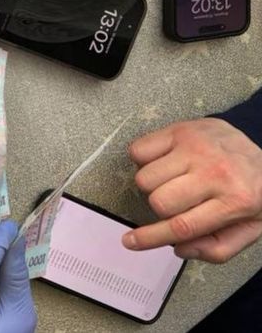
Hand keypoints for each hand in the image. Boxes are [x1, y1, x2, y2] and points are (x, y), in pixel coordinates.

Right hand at [124, 118, 261, 262]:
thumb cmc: (251, 192)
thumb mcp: (249, 229)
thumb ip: (217, 250)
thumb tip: (179, 249)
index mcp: (235, 202)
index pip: (182, 226)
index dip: (151, 238)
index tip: (130, 242)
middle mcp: (214, 172)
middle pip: (158, 201)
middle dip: (161, 207)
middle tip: (177, 201)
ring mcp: (195, 148)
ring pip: (144, 178)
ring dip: (152, 185)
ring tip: (173, 180)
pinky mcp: (180, 130)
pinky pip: (138, 150)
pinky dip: (144, 160)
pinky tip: (165, 162)